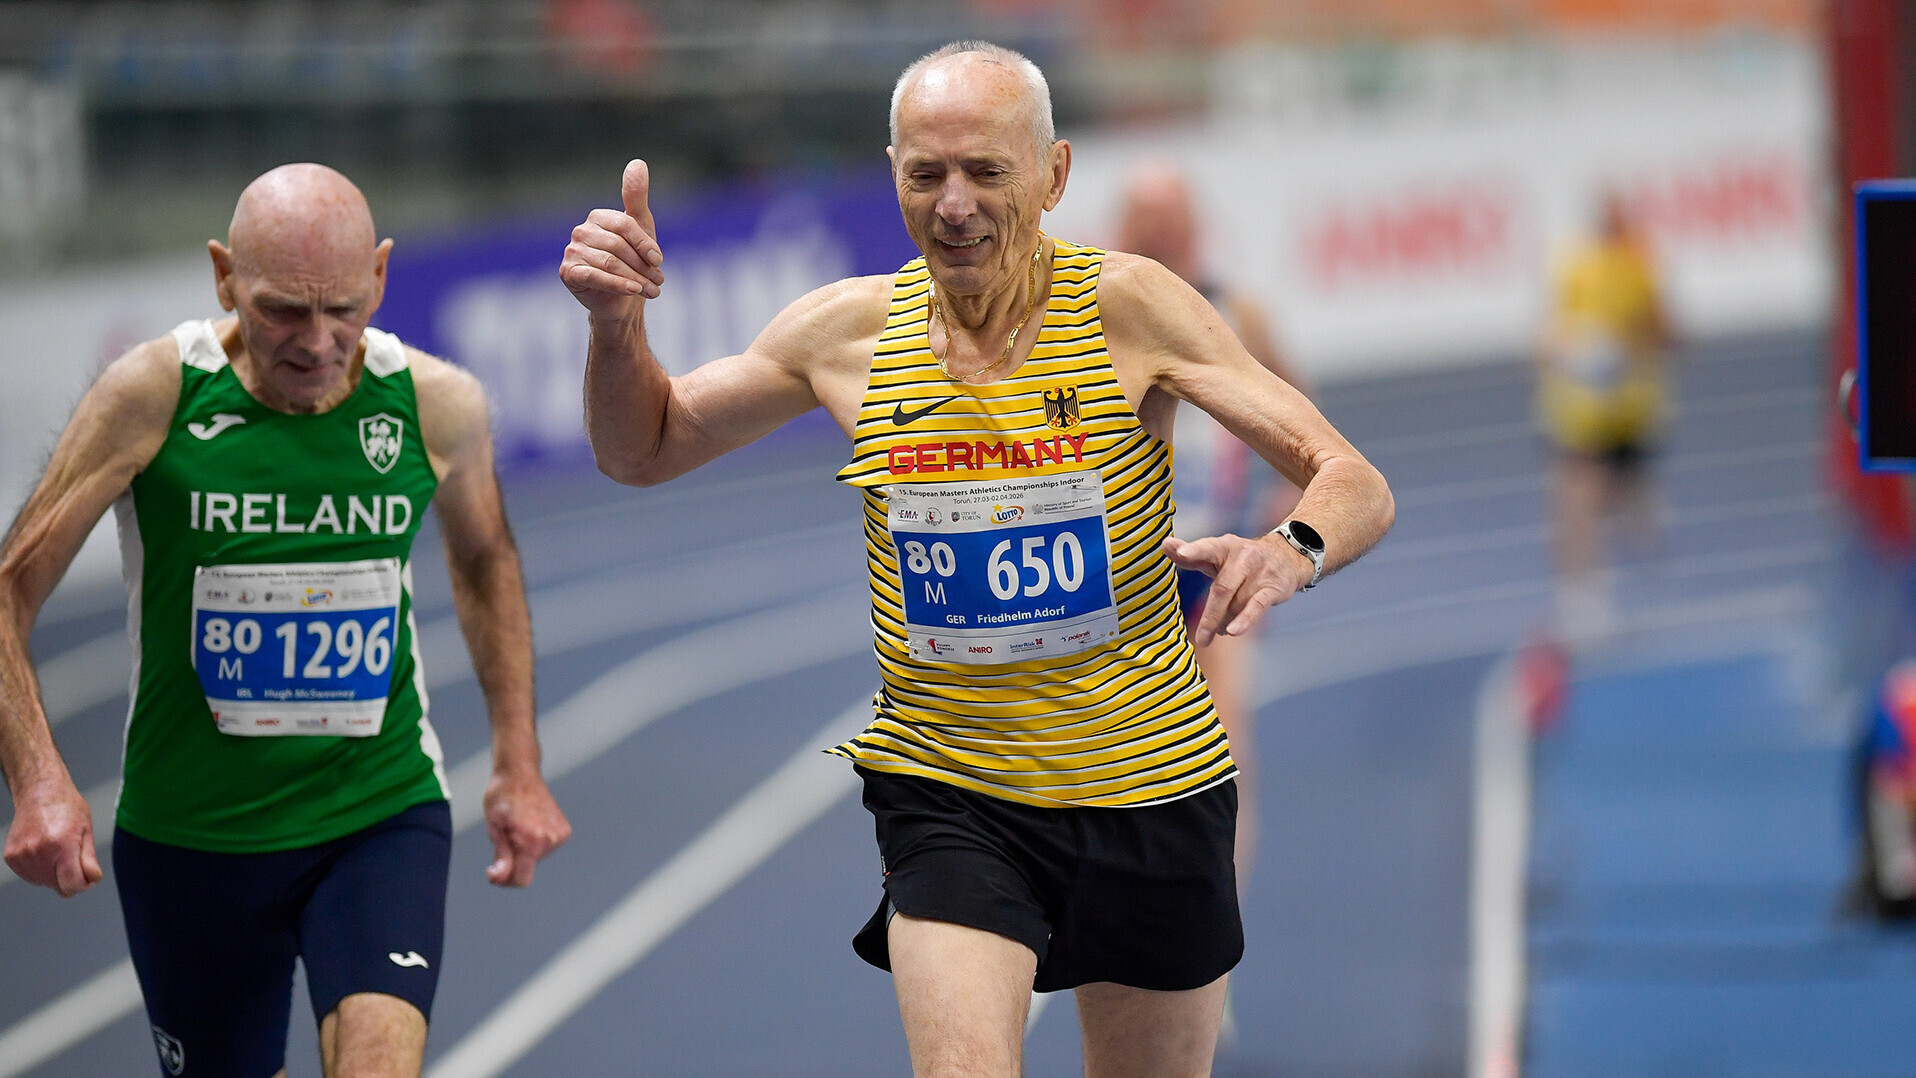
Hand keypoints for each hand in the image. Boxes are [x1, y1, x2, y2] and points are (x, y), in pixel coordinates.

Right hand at [4, 776, 102, 896]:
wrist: (39, 792)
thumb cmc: (66, 807)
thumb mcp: (86, 830)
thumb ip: (89, 859)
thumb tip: (92, 879)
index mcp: (62, 845)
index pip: (71, 885)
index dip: (83, 884)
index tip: (87, 876)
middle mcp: (39, 852)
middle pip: (57, 887)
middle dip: (69, 878)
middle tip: (73, 858)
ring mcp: (22, 855)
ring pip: (43, 883)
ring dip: (53, 874)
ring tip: (57, 850)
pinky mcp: (11, 857)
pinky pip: (30, 876)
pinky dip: (39, 870)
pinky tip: (44, 851)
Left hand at [482, 767, 571, 887]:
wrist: (520, 771)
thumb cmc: (502, 796)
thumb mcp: (494, 826)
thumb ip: (501, 855)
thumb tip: (499, 878)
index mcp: (531, 840)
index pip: (522, 879)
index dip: (504, 880)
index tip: (493, 870)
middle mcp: (550, 839)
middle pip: (527, 868)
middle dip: (513, 859)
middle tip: (504, 834)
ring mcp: (560, 835)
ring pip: (536, 858)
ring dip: (524, 849)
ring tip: (517, 826)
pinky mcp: (565, 831)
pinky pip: (545, 848)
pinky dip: (535, 842)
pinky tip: (529, 824)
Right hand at [561, 158, 666, 315]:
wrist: (620, 301)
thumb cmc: (632, 263)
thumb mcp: (640, 228)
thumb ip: (636, 197)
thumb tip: (638, 162)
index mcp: (598, 217)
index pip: (625, 225)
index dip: (645, 243)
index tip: (659, 261)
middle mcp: (581, 231)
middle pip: (618, 246)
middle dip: (642, 266)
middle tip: (659, 281)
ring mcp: (571, 251)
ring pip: (610, 263)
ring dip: (636, 279)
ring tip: (653, 291)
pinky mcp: (568, 272)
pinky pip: (596, 276)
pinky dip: (618, 284)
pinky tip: (634, 291)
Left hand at [1161, 532, 1312, 646]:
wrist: (1287, 556)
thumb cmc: (1241, 559)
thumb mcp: (1217, 554)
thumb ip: (1191, 555)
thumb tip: (1164, 545)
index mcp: (1224, 546)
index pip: (1207, 548)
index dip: (1193, 550)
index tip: (1179, 552)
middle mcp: (1242, 557)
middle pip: (1221, 588)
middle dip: (1210, 616)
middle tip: (1201, 638)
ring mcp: (1259, 572)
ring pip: (1237, 604)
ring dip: (1226, 621)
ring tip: (1218, 630)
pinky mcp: (1273, 587)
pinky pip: (1257, 606)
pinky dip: (1245, 620)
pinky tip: (1233, 632)